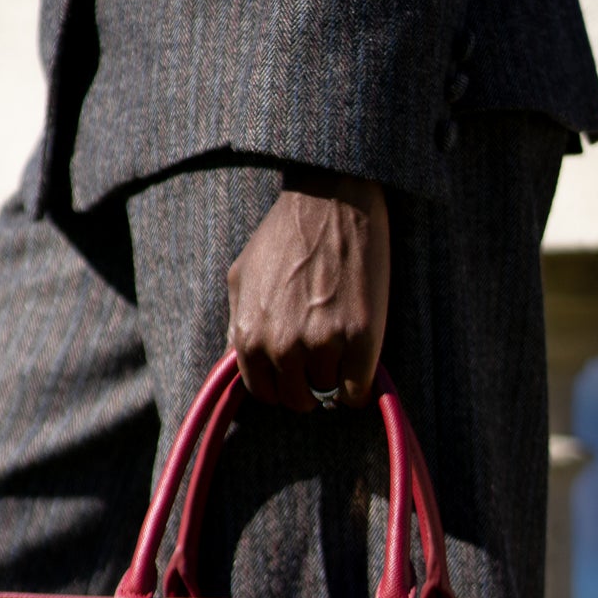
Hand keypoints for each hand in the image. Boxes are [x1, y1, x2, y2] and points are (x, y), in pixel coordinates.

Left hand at [227, 171, 390, 412]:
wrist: (330, 198)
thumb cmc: (285, 234)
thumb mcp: (241, 277)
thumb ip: (237, 325)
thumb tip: (236, 361)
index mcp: (249, 337)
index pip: (264, 393)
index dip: (281, 383)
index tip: (296, 371)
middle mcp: (282, 347)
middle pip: (297, 399)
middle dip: (308, 385)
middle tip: (321, 360)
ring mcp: (322, 344)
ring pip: (328, 394)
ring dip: (335, 377)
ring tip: (341, 345)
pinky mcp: (360, 338)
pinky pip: (357, 391)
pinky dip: (359, 385)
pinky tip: (360, 360)